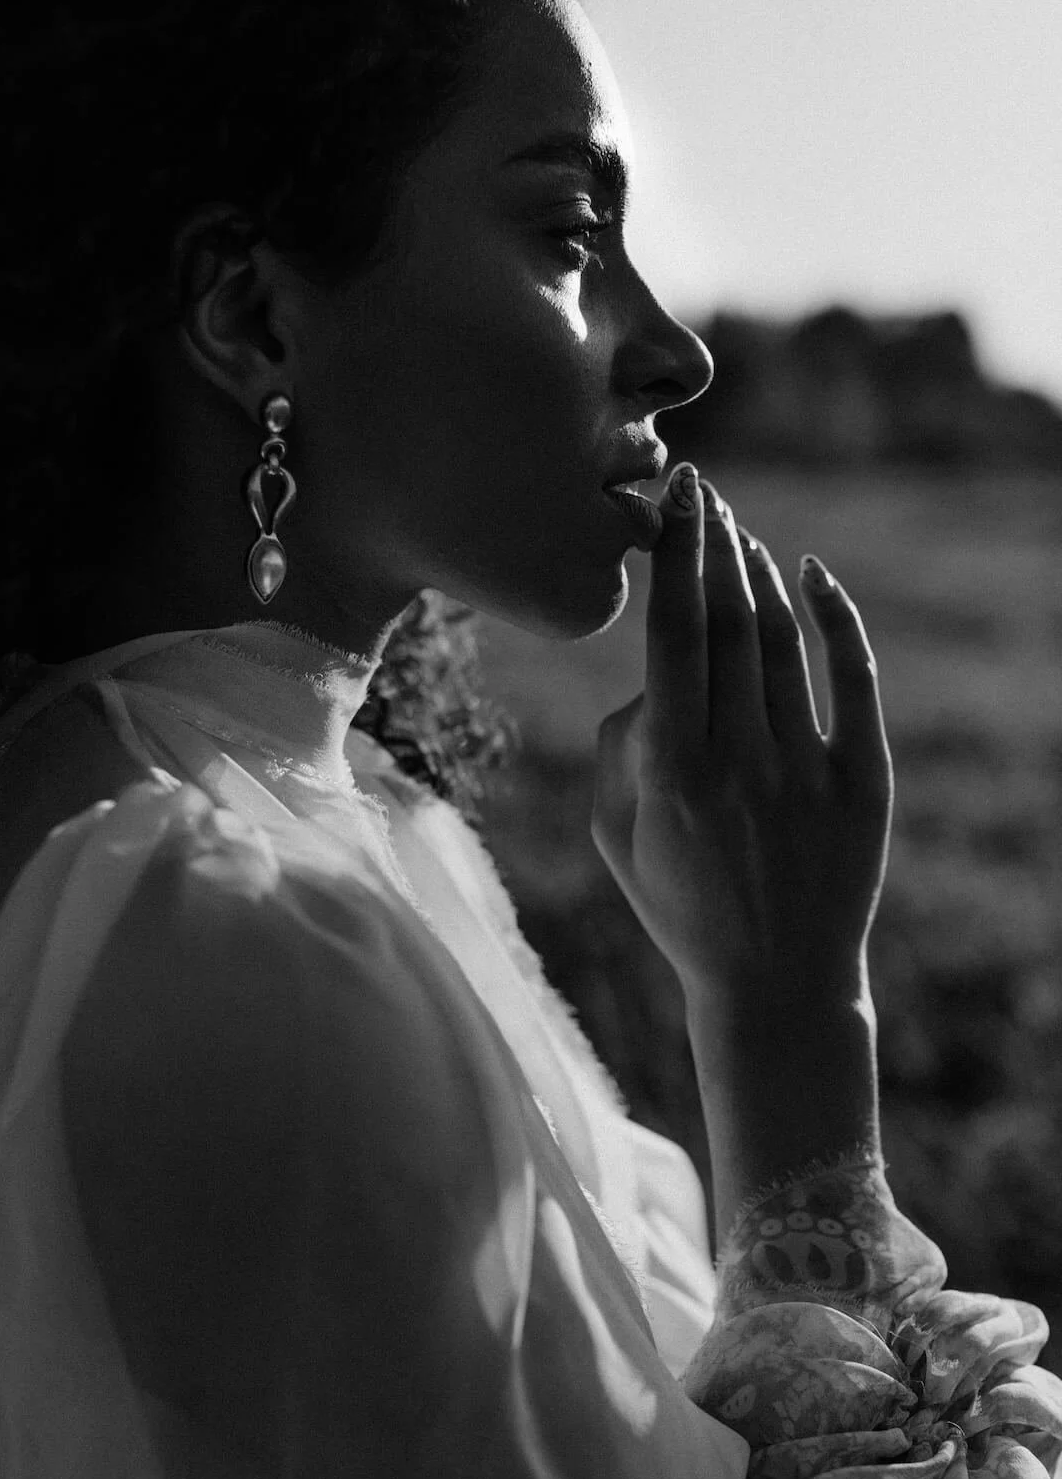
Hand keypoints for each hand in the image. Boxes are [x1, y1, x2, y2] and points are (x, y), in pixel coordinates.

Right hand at [592, 465, 892, 1011]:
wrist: (775, 985)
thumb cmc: (681, 905)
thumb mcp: (615, 836)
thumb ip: (619, 748)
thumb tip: (650, 677)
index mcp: (668, 771)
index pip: (671, 634)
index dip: (675, 554)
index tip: (674, 499)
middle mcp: (738, 760)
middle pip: (726, 620)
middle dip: (711, 544)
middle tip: (702, 494)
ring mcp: (806, 769)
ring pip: (781, 640)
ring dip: (758, 575)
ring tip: (739, 535)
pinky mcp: (863, 783)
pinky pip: (851, 680)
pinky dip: (835, 619)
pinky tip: (813, 577)